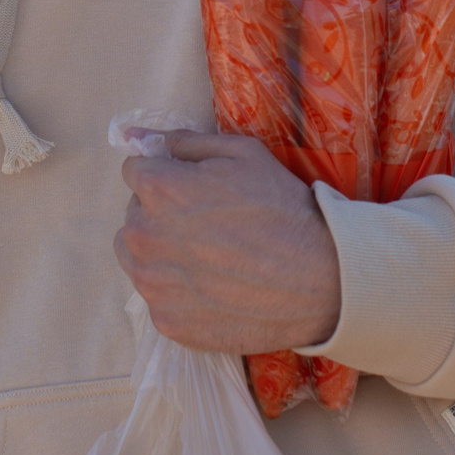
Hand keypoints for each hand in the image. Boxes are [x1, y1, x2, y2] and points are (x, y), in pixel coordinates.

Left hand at [114, 131, 340, 352]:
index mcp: (157, 189)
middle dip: (161, 214)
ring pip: (137, 259)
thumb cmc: (283, 210)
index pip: (135, 171)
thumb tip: (136, 133)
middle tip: (208, 224)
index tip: (193, 188)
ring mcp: (152, 285)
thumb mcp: (243, 154)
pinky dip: (179, 292)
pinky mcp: (166, 322)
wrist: (321, 282)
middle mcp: (143, 237)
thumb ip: (184, 142)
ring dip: (162, 253)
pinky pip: (159, 298)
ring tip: (209, 257)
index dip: (166, 174)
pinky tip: (215, 287)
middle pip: (134, 216)